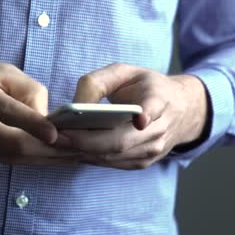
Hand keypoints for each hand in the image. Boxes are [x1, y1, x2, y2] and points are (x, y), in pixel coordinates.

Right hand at [0, 57, 78, 167]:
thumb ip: (26, 89)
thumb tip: (48, 118)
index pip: (8, 112)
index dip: (33, 125)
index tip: (58, 135)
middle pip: (13, 145)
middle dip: (49, 153)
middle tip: (78, 153)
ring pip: (9, 159)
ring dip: (41, 160)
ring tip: (68, 158)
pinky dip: (20, 160)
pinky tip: (39, 157)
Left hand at [60, 63, 207, 169]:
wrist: (180, 109)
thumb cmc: (145, 86)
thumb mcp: (125, 71)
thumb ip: (98, 82)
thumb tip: (74, 105)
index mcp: (160, 99)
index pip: (156, 108)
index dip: (148, 114)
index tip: (139, 118)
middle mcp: (159, 130)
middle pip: (120, 141)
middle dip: (85, 140)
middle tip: (55, 135)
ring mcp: (151, 151)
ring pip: (112, 156)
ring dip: (82, 151)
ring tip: (54, 142)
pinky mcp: (140, 163)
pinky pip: (110, 163)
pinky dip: (88, 156)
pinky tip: (68, 148)